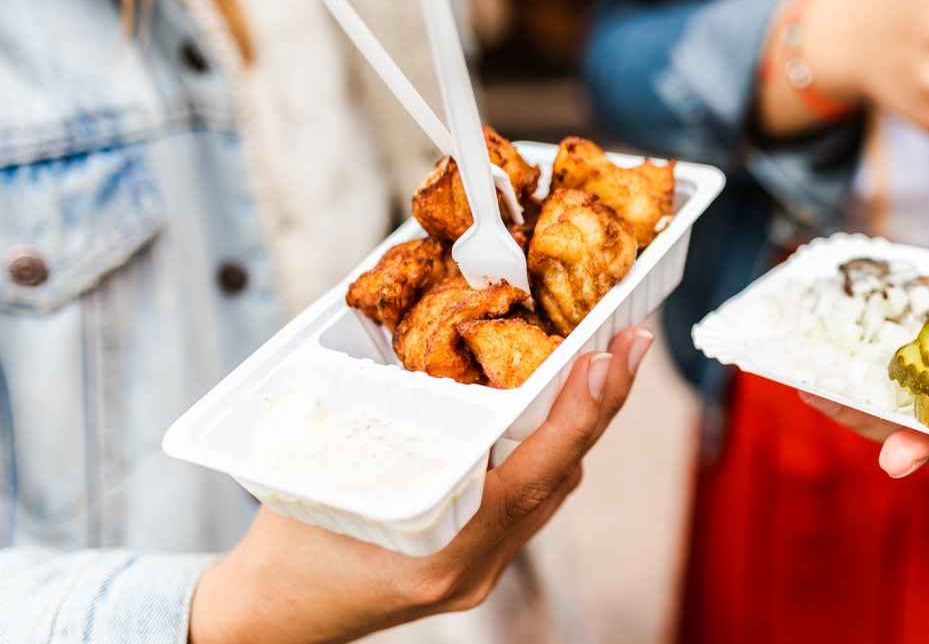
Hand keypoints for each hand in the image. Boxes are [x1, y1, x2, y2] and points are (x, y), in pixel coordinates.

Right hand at [189, 327, 654, 643]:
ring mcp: (479, 573)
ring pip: (551, 490)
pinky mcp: (475, 566)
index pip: (534, 475)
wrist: (269, 617)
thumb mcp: (322, 470)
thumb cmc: (286, 544)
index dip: (579, 414)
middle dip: (601, 406)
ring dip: (576, 427)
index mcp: (440, 550)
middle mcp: (473, 568)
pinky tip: (547, 409)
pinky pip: (529, 502)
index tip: (608, 358)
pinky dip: (543, 451)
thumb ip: (375, 418)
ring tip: (600, 360)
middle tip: (630, 341)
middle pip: (560, 476)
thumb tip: (418, 340)